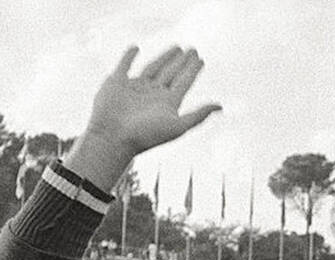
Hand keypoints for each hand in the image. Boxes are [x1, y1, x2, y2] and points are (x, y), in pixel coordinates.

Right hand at [67, 46, 220, 190]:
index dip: (193, 70)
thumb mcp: (177, 125)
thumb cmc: (146, 135)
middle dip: (182, 62)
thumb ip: (198, 115)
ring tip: (177, 47)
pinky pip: (124, 65)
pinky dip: (129, 56)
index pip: (184, 82)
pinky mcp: (116, 82)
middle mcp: (153, 95)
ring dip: (164, 58)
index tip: (201, 59)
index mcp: (167, 103)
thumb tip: (220, 106)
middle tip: (192, 50)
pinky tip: (135, 48)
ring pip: (153, 67)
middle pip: (172, 73)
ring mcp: (135, 88)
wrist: (113, 137)